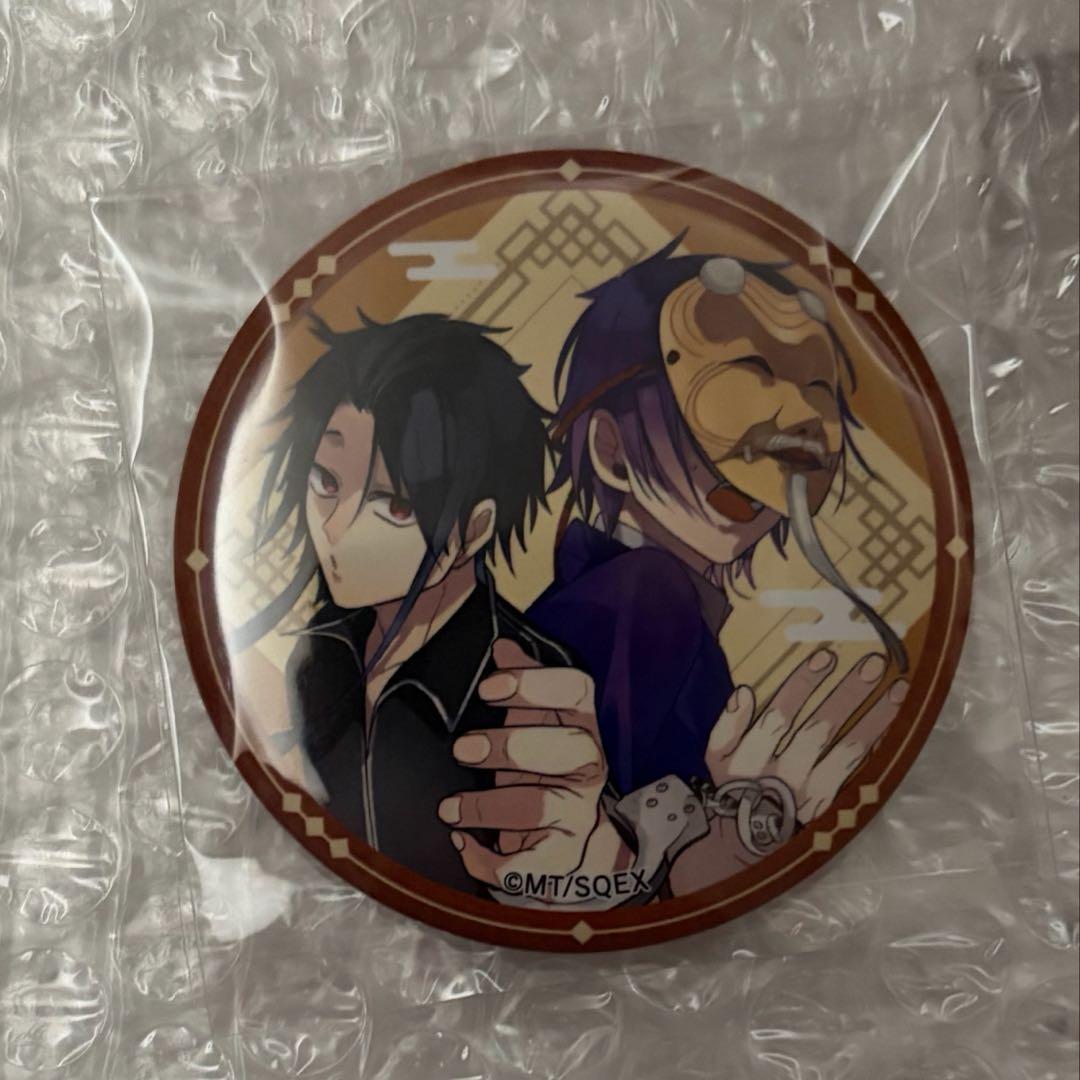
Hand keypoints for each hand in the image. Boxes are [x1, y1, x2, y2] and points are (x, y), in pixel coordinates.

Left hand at [439, 639, 625, 899]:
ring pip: (542, 806)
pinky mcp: (560, 863)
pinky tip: (462, 843)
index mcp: (580, 727)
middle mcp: (588, 769)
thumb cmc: (542, 779)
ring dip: (487, 805)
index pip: (577, 692)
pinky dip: (488, 860)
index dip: (536, 684)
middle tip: (461, 749)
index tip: (489, 687)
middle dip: (513, 745)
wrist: (569, 852)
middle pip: (570, 748)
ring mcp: (578, 816)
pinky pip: (527, 867)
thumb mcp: (532, 731)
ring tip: (448, 808)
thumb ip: (521, 689)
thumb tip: (503, 647)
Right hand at [669, 649, 907, 892]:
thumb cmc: (737, 787)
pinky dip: (877, 747)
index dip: (802, 686)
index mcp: (751, 759)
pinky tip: (897, 725)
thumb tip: (744, 691)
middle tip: (873, 663)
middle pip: (820, 729)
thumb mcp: (717, 758)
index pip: (779, 715)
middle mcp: (784, 775)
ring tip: (899, 688)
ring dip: (875, 718)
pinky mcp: (835, 805)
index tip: (825, 657)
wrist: (750, 844)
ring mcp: (813, 792)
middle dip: (847, 694)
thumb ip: (727, 725)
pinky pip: (860, 773)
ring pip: (848, 750)